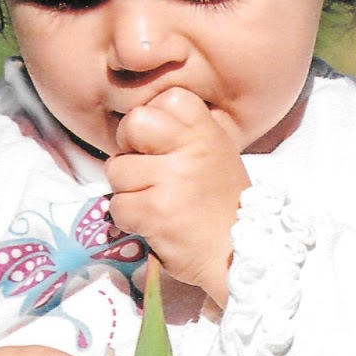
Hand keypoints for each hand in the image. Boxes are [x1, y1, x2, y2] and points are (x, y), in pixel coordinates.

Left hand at [105, 87, 248, 305]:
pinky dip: (128, 219)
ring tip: (154, 203)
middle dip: (129, 147)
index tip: (162, 144)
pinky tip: (152, 224)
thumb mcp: (216, 156)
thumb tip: (137, 121)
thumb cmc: (221, 207)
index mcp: (208, 132)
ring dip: (127, 190)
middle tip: (146, 170)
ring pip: (117, 169)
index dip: (154, 119)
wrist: (237, 256)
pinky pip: (117, 205)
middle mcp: (192, 149)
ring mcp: (173, 179)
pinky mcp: (156, 211)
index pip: (167, 98)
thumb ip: (184, 135)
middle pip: (134, 123)